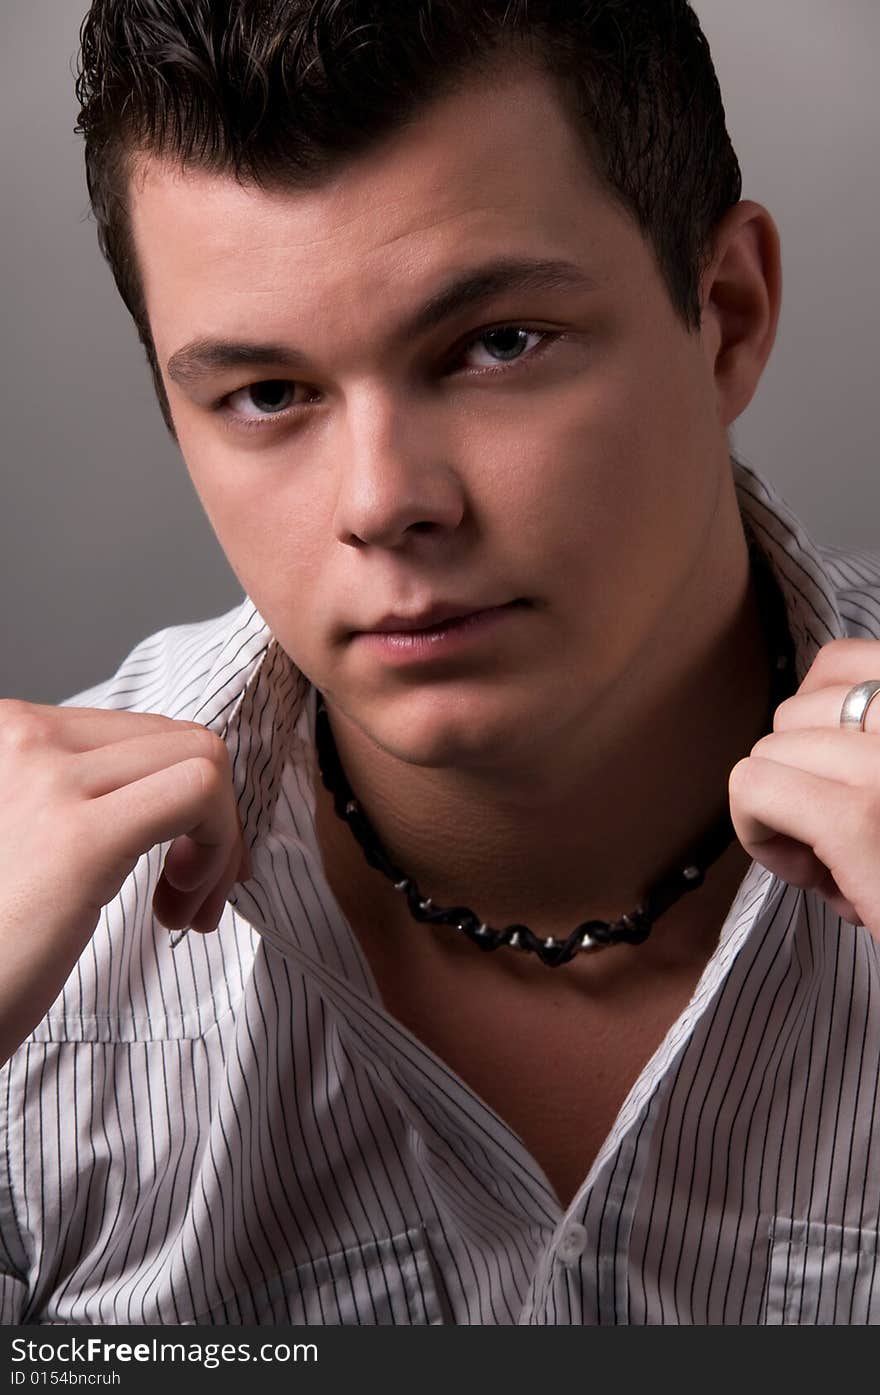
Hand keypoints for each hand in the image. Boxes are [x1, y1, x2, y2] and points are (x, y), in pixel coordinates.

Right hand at [0, 700, 250, 1067]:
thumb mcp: (41, 832)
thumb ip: (97, 794)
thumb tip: (199, 783)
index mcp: (10, 732)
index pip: (146, 732)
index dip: (189, 796)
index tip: (187, 861)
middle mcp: (21, 737)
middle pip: (182, 741)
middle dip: (215, 818)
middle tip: (190, 892)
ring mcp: (49, 780)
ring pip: (203, 760)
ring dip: (220, 840)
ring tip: (181, 905)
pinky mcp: (79, 838)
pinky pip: (200, 793)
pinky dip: (217, 847)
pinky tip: (178, 904)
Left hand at [728, 638, 879, 935]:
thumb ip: (873, 748)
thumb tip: (806, 720)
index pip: (843, 662)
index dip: (818, 723)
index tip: (842, 779)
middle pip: (793, 712)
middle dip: (800, 777)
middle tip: (844, 839)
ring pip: (768, 752)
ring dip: (783, 812)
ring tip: (841, 863)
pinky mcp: (860, 816)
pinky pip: (752, 788)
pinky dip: (759, 834)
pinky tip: (810, 874)